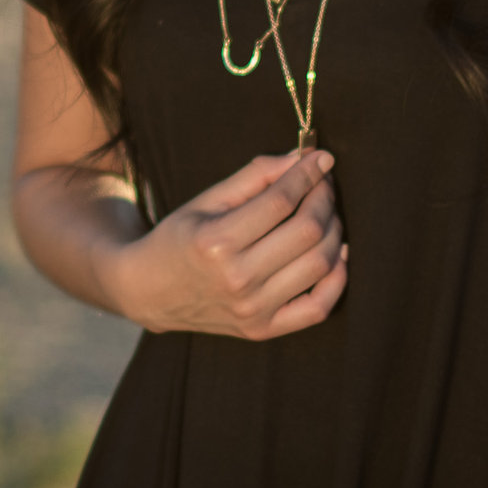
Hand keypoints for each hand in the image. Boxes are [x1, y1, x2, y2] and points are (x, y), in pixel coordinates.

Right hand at [106, 148, 344, 339]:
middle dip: (324, 199)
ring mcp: (252, 309)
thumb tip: (302, 158)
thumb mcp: (207, 199)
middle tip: (324, 184)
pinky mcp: (263, 330)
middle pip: (306, 231)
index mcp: (216, 242)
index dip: (307, 175)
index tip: (320, 158)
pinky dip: (338, 278)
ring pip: (319, 264)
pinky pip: (319, 308)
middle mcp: (237, 279)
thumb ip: (255, 176)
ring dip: (334, 230)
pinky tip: (336, 253)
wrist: (149, 292)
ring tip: (326, 213)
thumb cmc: (180, 238)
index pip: (280, 201)